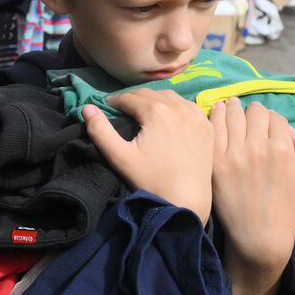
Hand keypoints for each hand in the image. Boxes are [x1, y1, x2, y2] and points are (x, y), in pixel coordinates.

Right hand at [83, 90, 213, 223]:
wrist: (186, 199)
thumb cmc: (150, 180)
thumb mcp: (119, 157)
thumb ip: (100, 131)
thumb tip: (86, 108)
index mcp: (156, 111)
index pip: (129, 98)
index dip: (115, 102)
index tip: (108, 108)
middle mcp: (178, 106)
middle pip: (149, 94)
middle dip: (133, 100)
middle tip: (123, 110)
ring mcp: (196, 114)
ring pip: (170, 97)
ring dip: (154, 100)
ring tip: (144, 113)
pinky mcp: (207, 125)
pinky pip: (188, 106)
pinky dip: (175, 107)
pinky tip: (169, 118)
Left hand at [208, 99, 294, 294]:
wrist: (259, 235)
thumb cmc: (288, 208)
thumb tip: (291, 130)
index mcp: (282, 149)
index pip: (276, 118)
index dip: (273, 120)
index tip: (268, 125)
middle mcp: (257, 147)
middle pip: (255, 113)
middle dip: (255, 112)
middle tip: (250, 115)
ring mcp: (233, 154)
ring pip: (233, 115)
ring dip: (234, 107)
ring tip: (231, 103)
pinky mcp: (215, 162)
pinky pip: (214, 129)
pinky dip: (216, 116)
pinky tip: (216, 110)